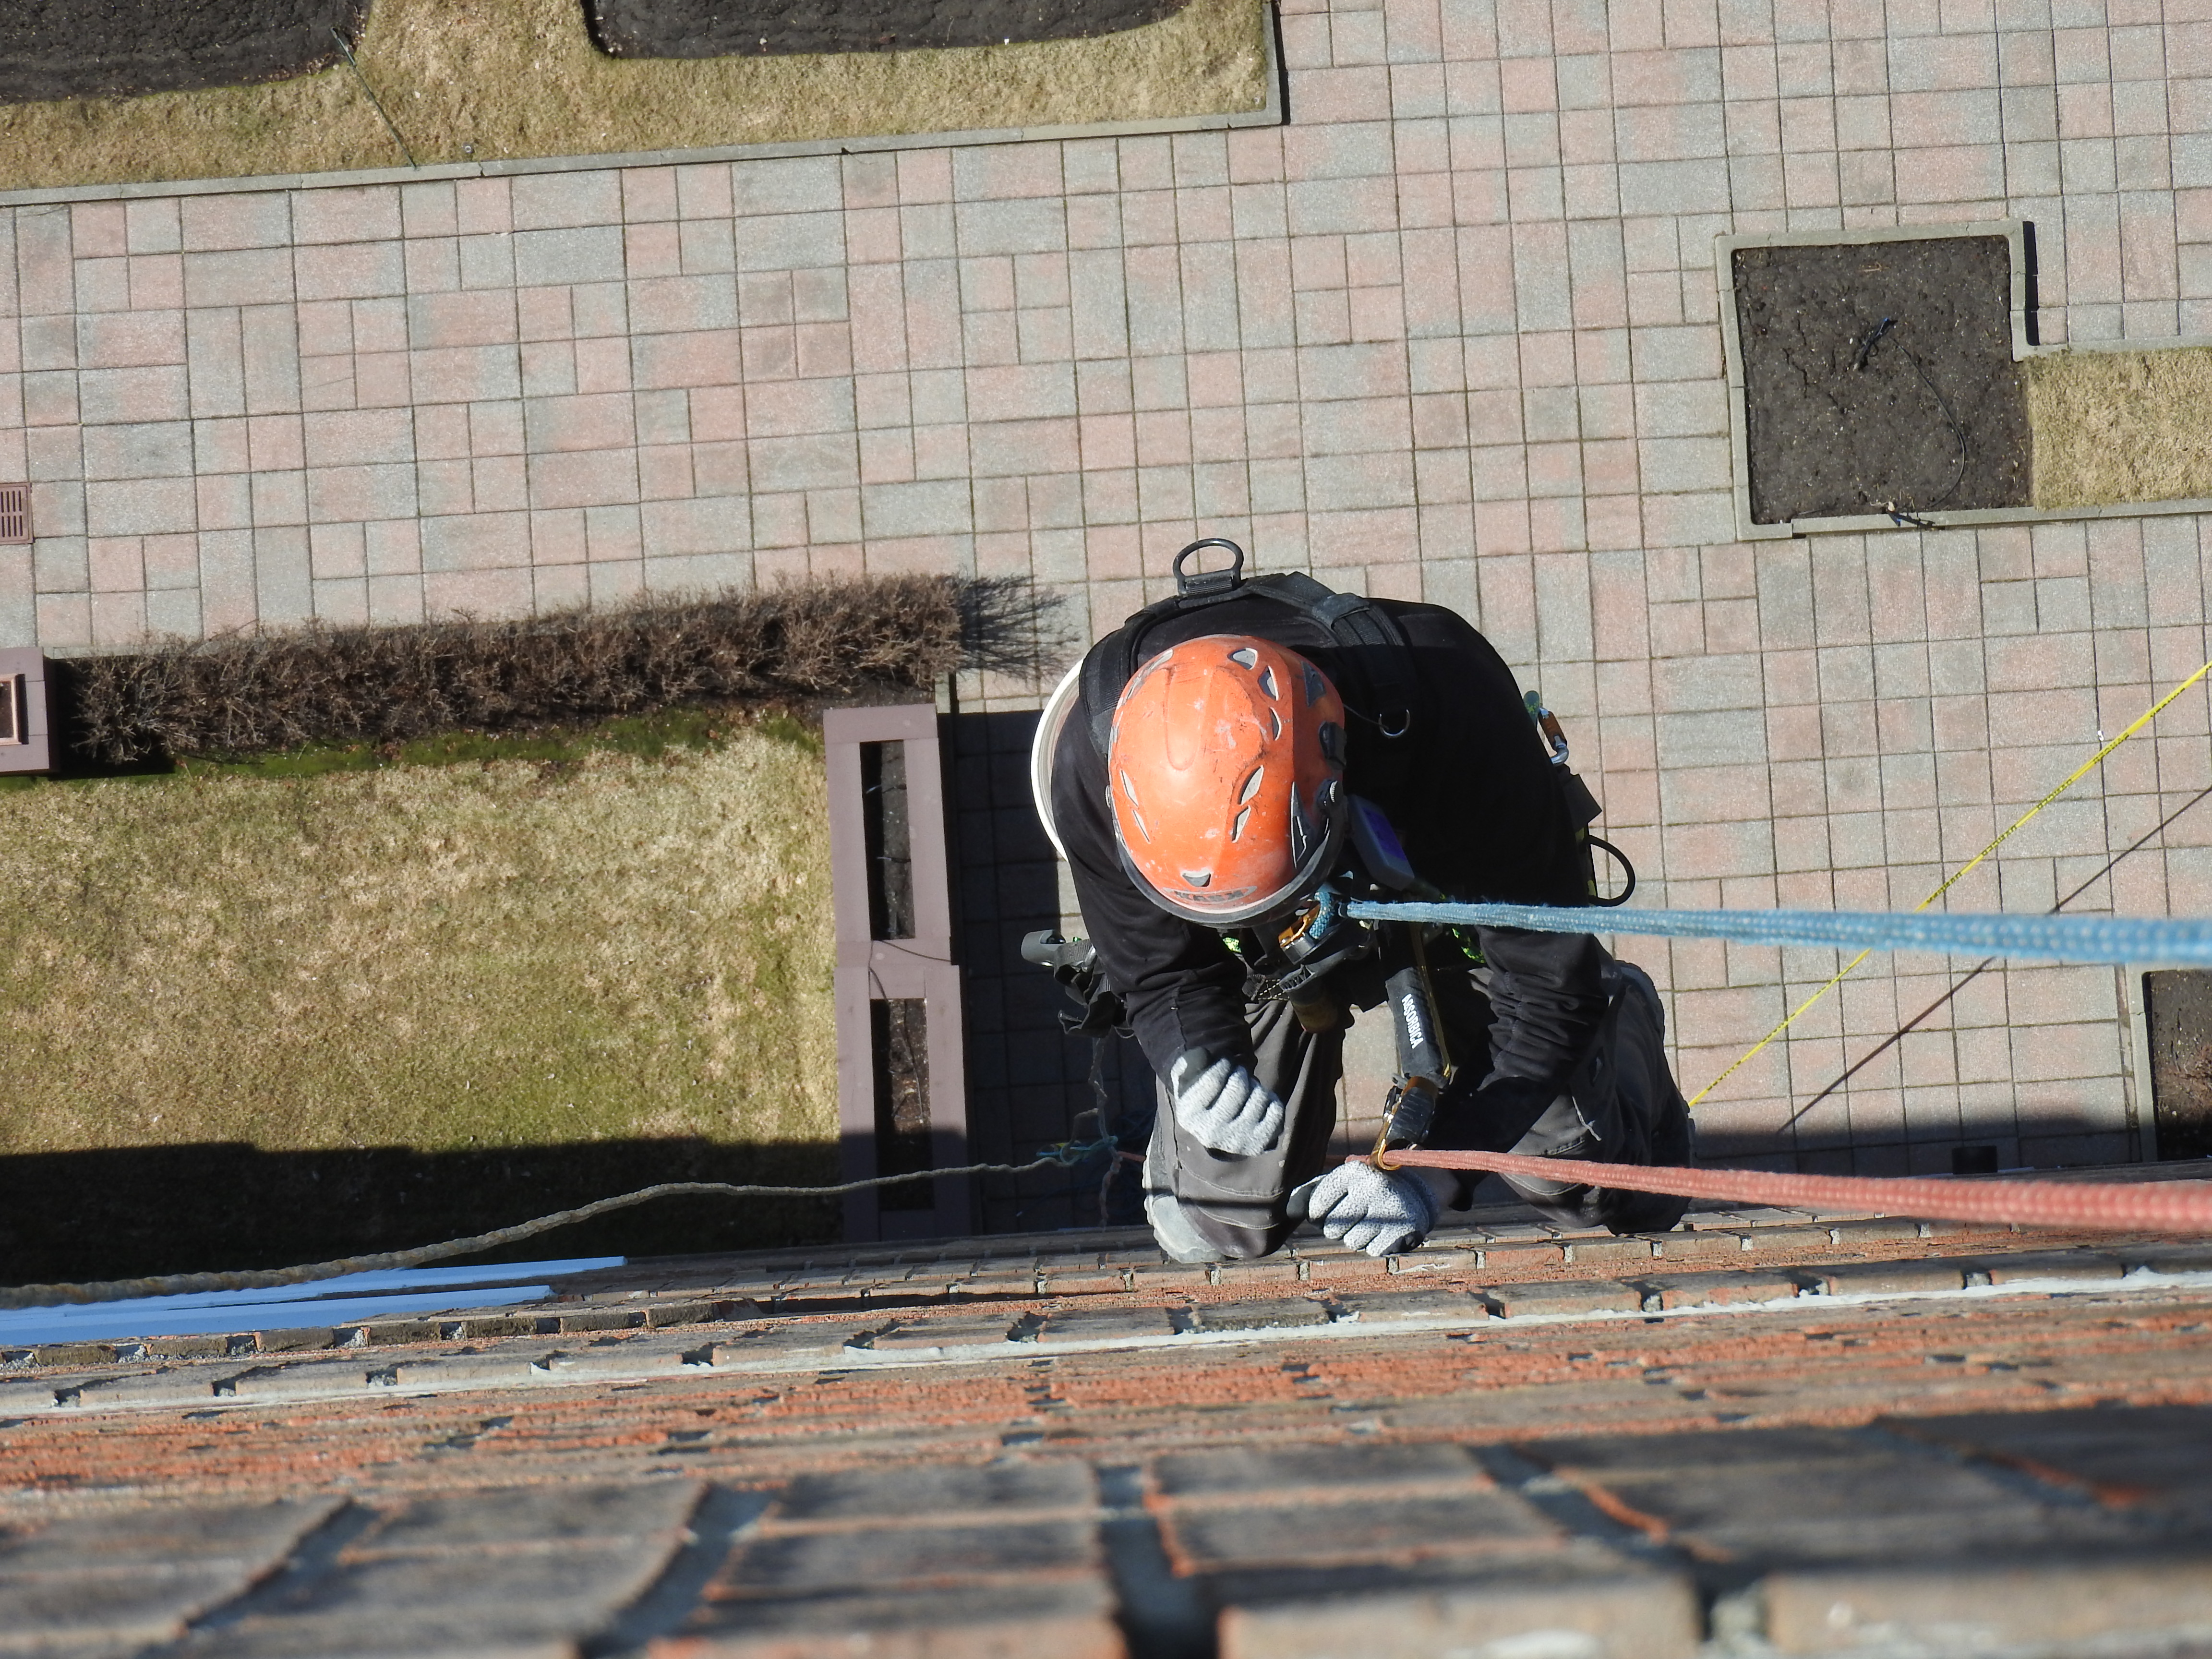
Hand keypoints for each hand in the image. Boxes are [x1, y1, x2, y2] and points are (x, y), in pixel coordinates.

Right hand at [1170, 1052, 1284, 1156]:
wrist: (1217, 1129)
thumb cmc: (1203, 1095)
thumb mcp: (1187, 1076)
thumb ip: (1190, 1060)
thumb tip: (1204, 1054)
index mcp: (1189, 1116)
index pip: (1213, 1079)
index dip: (1223, 1064)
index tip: (1224, 1063)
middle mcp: (1211, 1134)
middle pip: (1238, 1085)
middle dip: (1240, 1073)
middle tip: (1237, 1076)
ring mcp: (1237, 1142)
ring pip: (1260, 1095)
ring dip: (1256, 1086)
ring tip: (1247, 1092)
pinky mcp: (1259, 1144)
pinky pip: (1276, 1109)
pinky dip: (1271, 1099)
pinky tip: (1260, 1103)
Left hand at [1287, 1159, 1438, 1256]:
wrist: (1413, 1192)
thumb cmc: (1362, 1189)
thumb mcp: (1337, 1183)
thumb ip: (1309, 1194)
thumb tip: (1290, 1213)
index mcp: (1352, 1172)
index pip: (1316, 1208)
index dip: (1317, 1214)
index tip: (1325, 1208)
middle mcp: (1372, 1187)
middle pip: (1332, 1229)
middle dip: (1337, 1227)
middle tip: (1353, 1214)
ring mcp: (1390, 1209)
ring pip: (1351, 1242)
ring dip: (1356, 1236)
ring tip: (1369, 1220)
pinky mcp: (1404, 1229)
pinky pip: (1372, 1250)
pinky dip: (1374, 1243)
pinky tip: (1383, 1228)